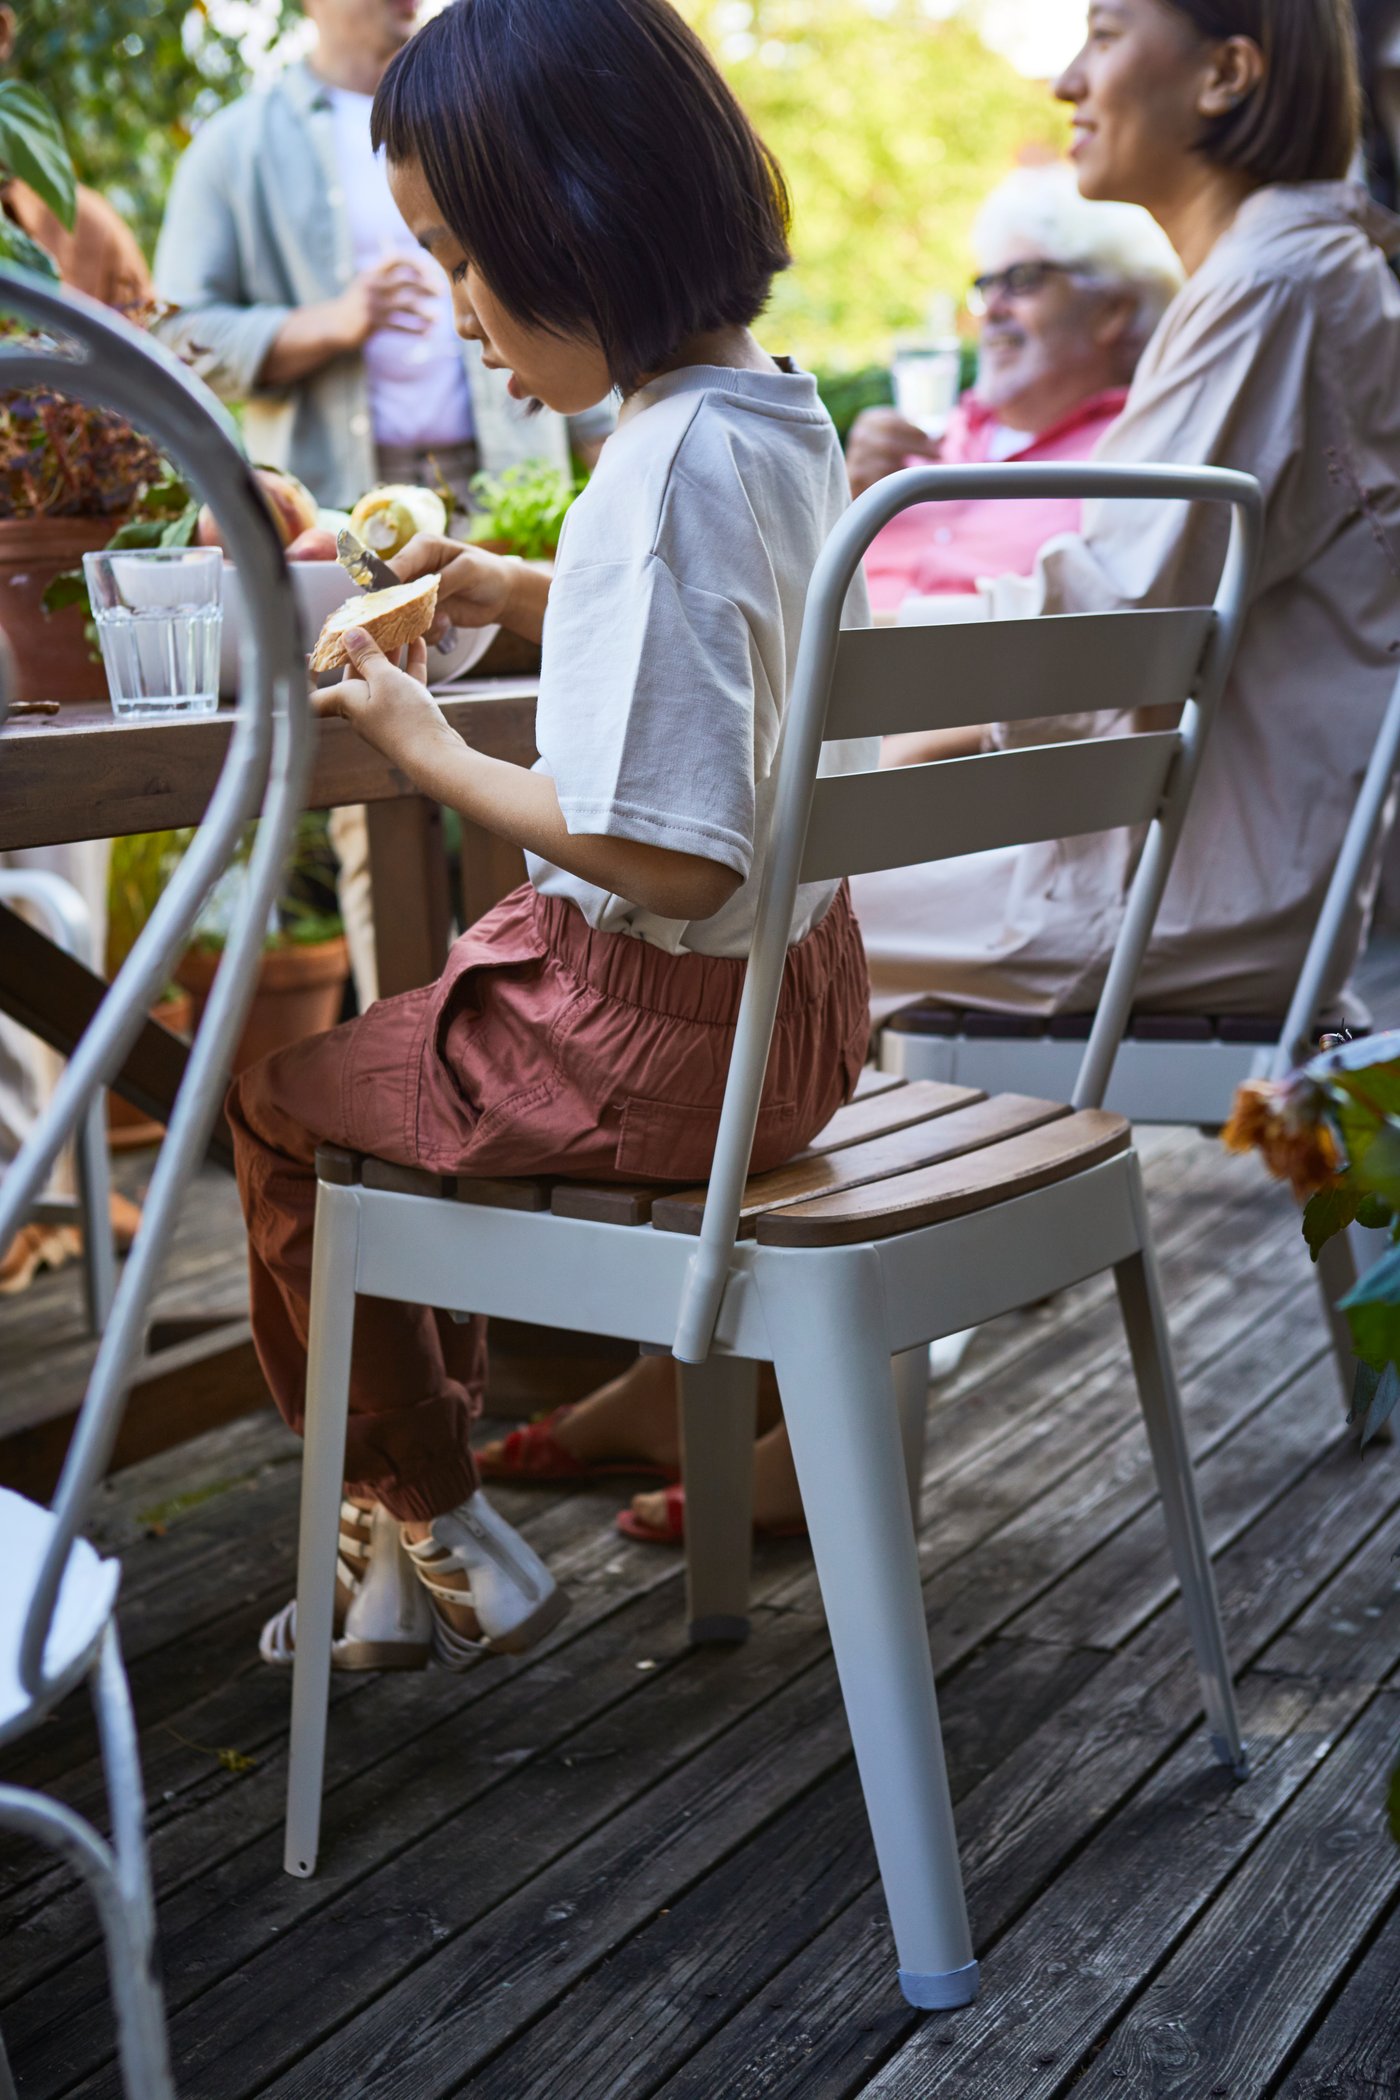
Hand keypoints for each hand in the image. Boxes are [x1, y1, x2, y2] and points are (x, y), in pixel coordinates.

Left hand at [311, 631, 453, 778]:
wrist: (435, 756)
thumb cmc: (405, 719)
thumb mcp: (385, 678)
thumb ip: (367, 655)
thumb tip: (350, 635)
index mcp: (346, 701)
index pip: (313, 694)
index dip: (306, 676)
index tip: (309, 655)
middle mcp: (361, 709)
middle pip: (353, 677)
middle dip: (359, 651)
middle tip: (367, 627)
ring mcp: (385, 713)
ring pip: (382, 678)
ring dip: (388, 654)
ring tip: (396, 629)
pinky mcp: (407, 715)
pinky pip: (404, 685)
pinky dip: (408, 664)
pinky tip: (417, 643)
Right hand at [328, 256, 436, 348]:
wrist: (334, 325)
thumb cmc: (358, 304)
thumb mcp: (367, 283)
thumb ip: (387, 273)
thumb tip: (416, 264)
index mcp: (372, 271)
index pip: (397, 257)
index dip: (418, 262)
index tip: (433, 270)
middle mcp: (372, 284)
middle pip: (407, 280)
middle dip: (428, 285)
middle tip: (443, 292)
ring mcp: (372, 304)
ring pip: (407, 305)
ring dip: (426, 312)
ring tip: (439, 318)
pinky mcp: (372, 324)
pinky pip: (400, 327)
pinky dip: (416, 330)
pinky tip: (428, 333)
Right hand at [392, 533, 522, 635]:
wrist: (503, 594)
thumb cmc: (488, 572)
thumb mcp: (469, 570)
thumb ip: (443, 580)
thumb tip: (420, 596)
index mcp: (422, 547)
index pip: (395, 565)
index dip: (387, 585)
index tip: (389, 604)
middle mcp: (414, 569)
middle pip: (390, 592)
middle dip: (401, 609)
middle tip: (419, 618)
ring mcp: (417, 593)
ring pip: (401, 613)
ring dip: (418, 623)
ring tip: (444, 619)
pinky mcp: (424, 612)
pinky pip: (415, 628)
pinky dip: (429, 632)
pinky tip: (447, 624)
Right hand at [846, 408, 943, 497]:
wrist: (860, 475)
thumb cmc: (887, 453)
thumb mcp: (900, 436)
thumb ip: (921, 435)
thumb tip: (946, 434)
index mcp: (869, 419)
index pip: (892, 423)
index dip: (914, 431)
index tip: (932, 439)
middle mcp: (859, 436)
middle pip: (889, 443)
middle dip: (917, 448)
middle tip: (937, 454)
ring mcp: (855, 457)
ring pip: (884, 464)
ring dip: (908, 468)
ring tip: (922, 472)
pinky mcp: (855, 478)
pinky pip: (879, 482)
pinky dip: (895, 483)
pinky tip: (903, 483)